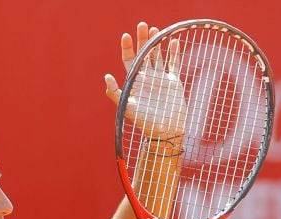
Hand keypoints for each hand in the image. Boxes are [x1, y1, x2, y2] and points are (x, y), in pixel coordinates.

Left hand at [105, 22, 186, 137]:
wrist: (165, 131)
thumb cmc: (144, 121)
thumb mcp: (126, 107)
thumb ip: (115, 92)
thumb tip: (106, 76)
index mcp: (134, 82)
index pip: (129, 60)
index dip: (127, 47)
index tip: (126, 35)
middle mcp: (146, 78)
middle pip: (143, 53)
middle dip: (142, 39)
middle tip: (142, 24)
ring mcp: (160, 79)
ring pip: (157, 55)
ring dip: (156, 42)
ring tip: (155, 30)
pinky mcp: (173, 82)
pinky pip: (173, 64)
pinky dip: (174, 53)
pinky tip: (173, 41)